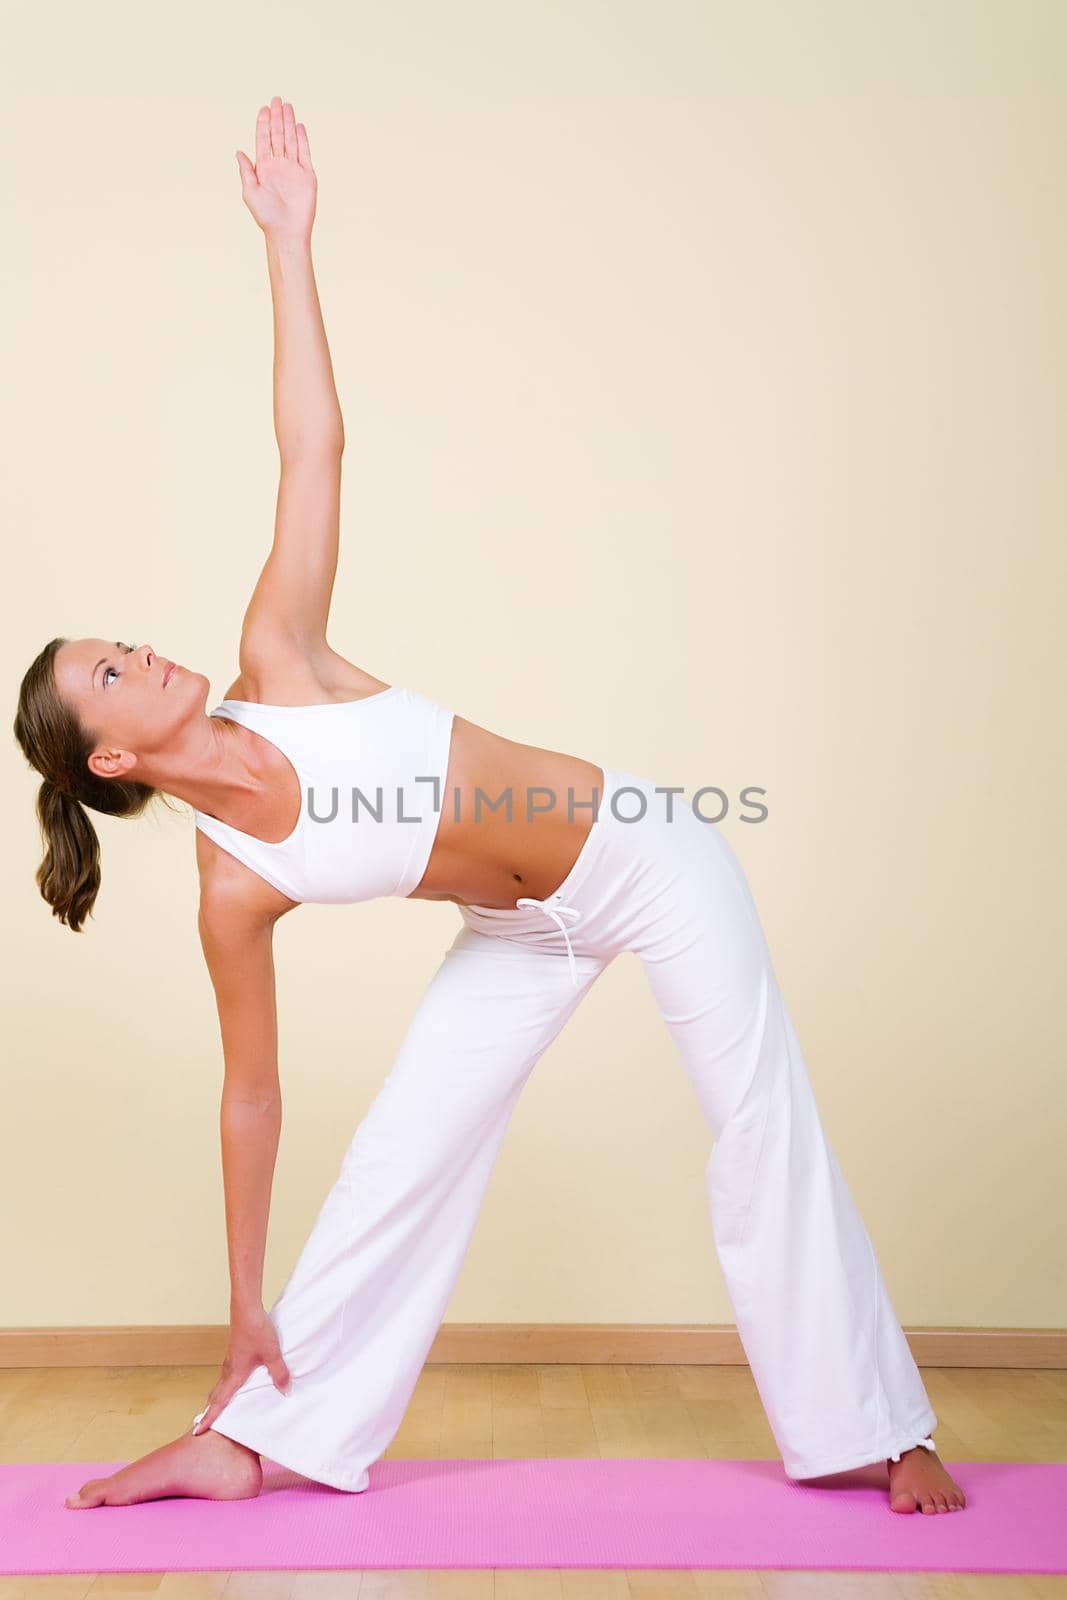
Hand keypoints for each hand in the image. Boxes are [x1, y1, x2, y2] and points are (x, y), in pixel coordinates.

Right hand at [191, 1305, 291, 1434]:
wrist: (247, 1307)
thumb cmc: (256, 1330)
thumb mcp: (272, 1354)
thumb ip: (279, 1374)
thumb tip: (285, 1392)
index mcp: (235, 1374)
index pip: (219, 1402)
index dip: (209, 1418)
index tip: (197, 1431)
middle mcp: (229, 1368)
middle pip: (217, 1394)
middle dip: (211, 1409)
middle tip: (205, 1423)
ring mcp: (231, 1358)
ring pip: (222, 1382)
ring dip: (219, 1396)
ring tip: (220, 1405)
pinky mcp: (235, 1350)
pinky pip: (228, 1372)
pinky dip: (227, 1382)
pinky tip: (237, 1379)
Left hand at [235, 96, 316, 243]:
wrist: (287, 231)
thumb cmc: (266, 216)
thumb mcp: (249, 192)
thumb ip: (245, 171)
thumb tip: (238, 151)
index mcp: (263, 168)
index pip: (263, 140)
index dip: (263, 124)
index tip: (264, 108)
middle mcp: (278, 166)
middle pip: (277, 136)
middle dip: (277, 118)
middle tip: (276, 99)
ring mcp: (293, 169)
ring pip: (290, 140)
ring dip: (289, 123)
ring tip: (287, 106)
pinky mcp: (307, 175)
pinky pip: (304, 153)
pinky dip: (302, 139)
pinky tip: (299, 125)